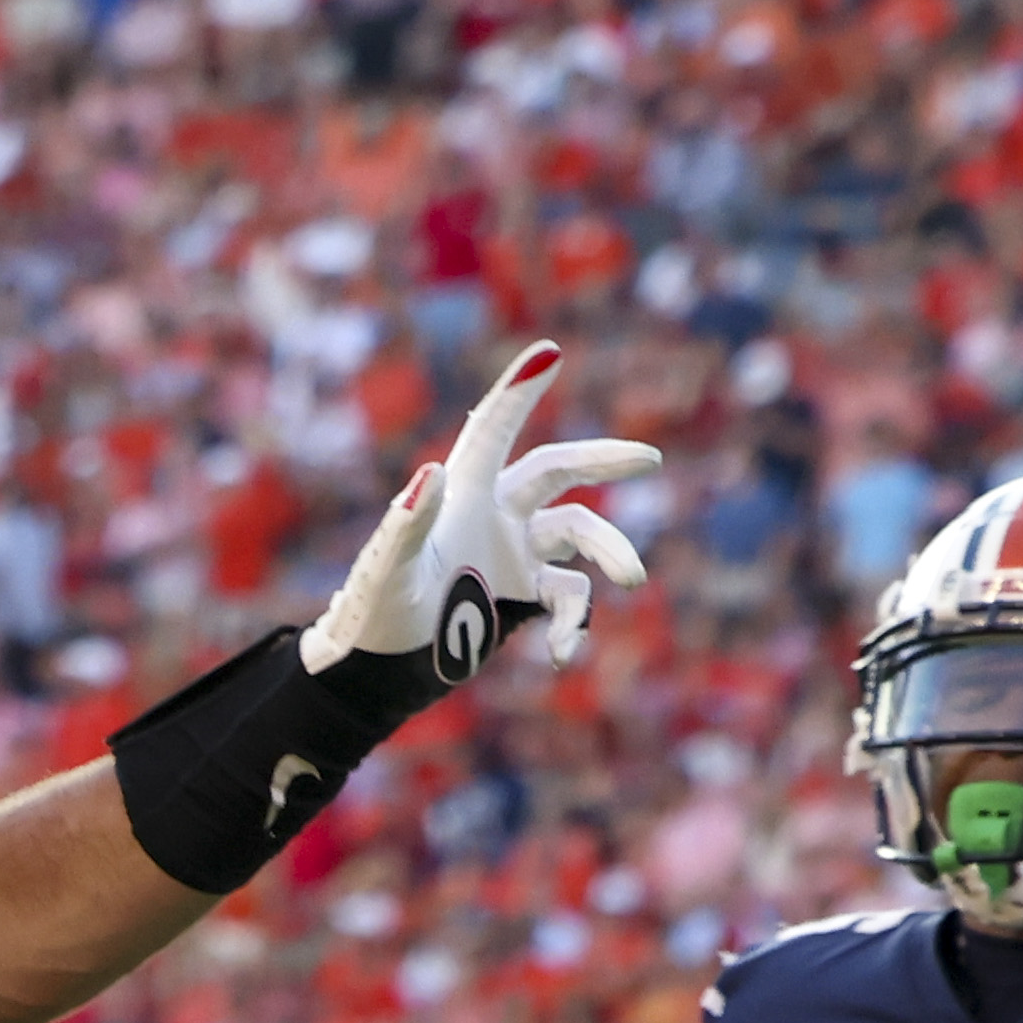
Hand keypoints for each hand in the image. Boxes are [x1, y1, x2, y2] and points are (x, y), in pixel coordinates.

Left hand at [300, 342, 657, 684]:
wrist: (376, 670)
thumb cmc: (372, 616)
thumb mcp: (385, 574)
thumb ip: (407, 525)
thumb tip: (431, 473)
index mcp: (460, 495)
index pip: (494, 430)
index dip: (519, 391)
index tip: (548, 352)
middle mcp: (494, 514)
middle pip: (558, 470)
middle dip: (605, 460)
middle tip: (650, 460)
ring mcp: (512, 552)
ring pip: (579, 532)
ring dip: (610, 552)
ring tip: (634, 577)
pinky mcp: (521, 593)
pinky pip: (568, 598)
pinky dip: (572, 624)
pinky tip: (561, 654)